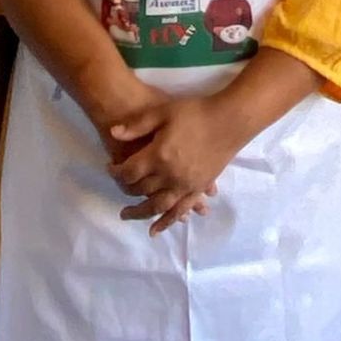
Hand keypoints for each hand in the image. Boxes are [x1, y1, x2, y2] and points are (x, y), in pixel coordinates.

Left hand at [108, 93, 247, 234]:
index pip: (130, 172)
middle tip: (118, 186)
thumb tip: (113, 133)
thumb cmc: (195, 112)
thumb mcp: (163, 111)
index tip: (110, 167)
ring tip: (127, 216)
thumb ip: (138, 125)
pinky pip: (180, 209)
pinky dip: (168, 221)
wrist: (229, 120)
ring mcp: (186, 184)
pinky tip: (157, 229)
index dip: (116, 172)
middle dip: (126, 190)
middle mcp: (171, 175)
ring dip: (141, 214)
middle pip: (141, 190)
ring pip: (158, 206)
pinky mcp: (198, 188)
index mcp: (159, 155)